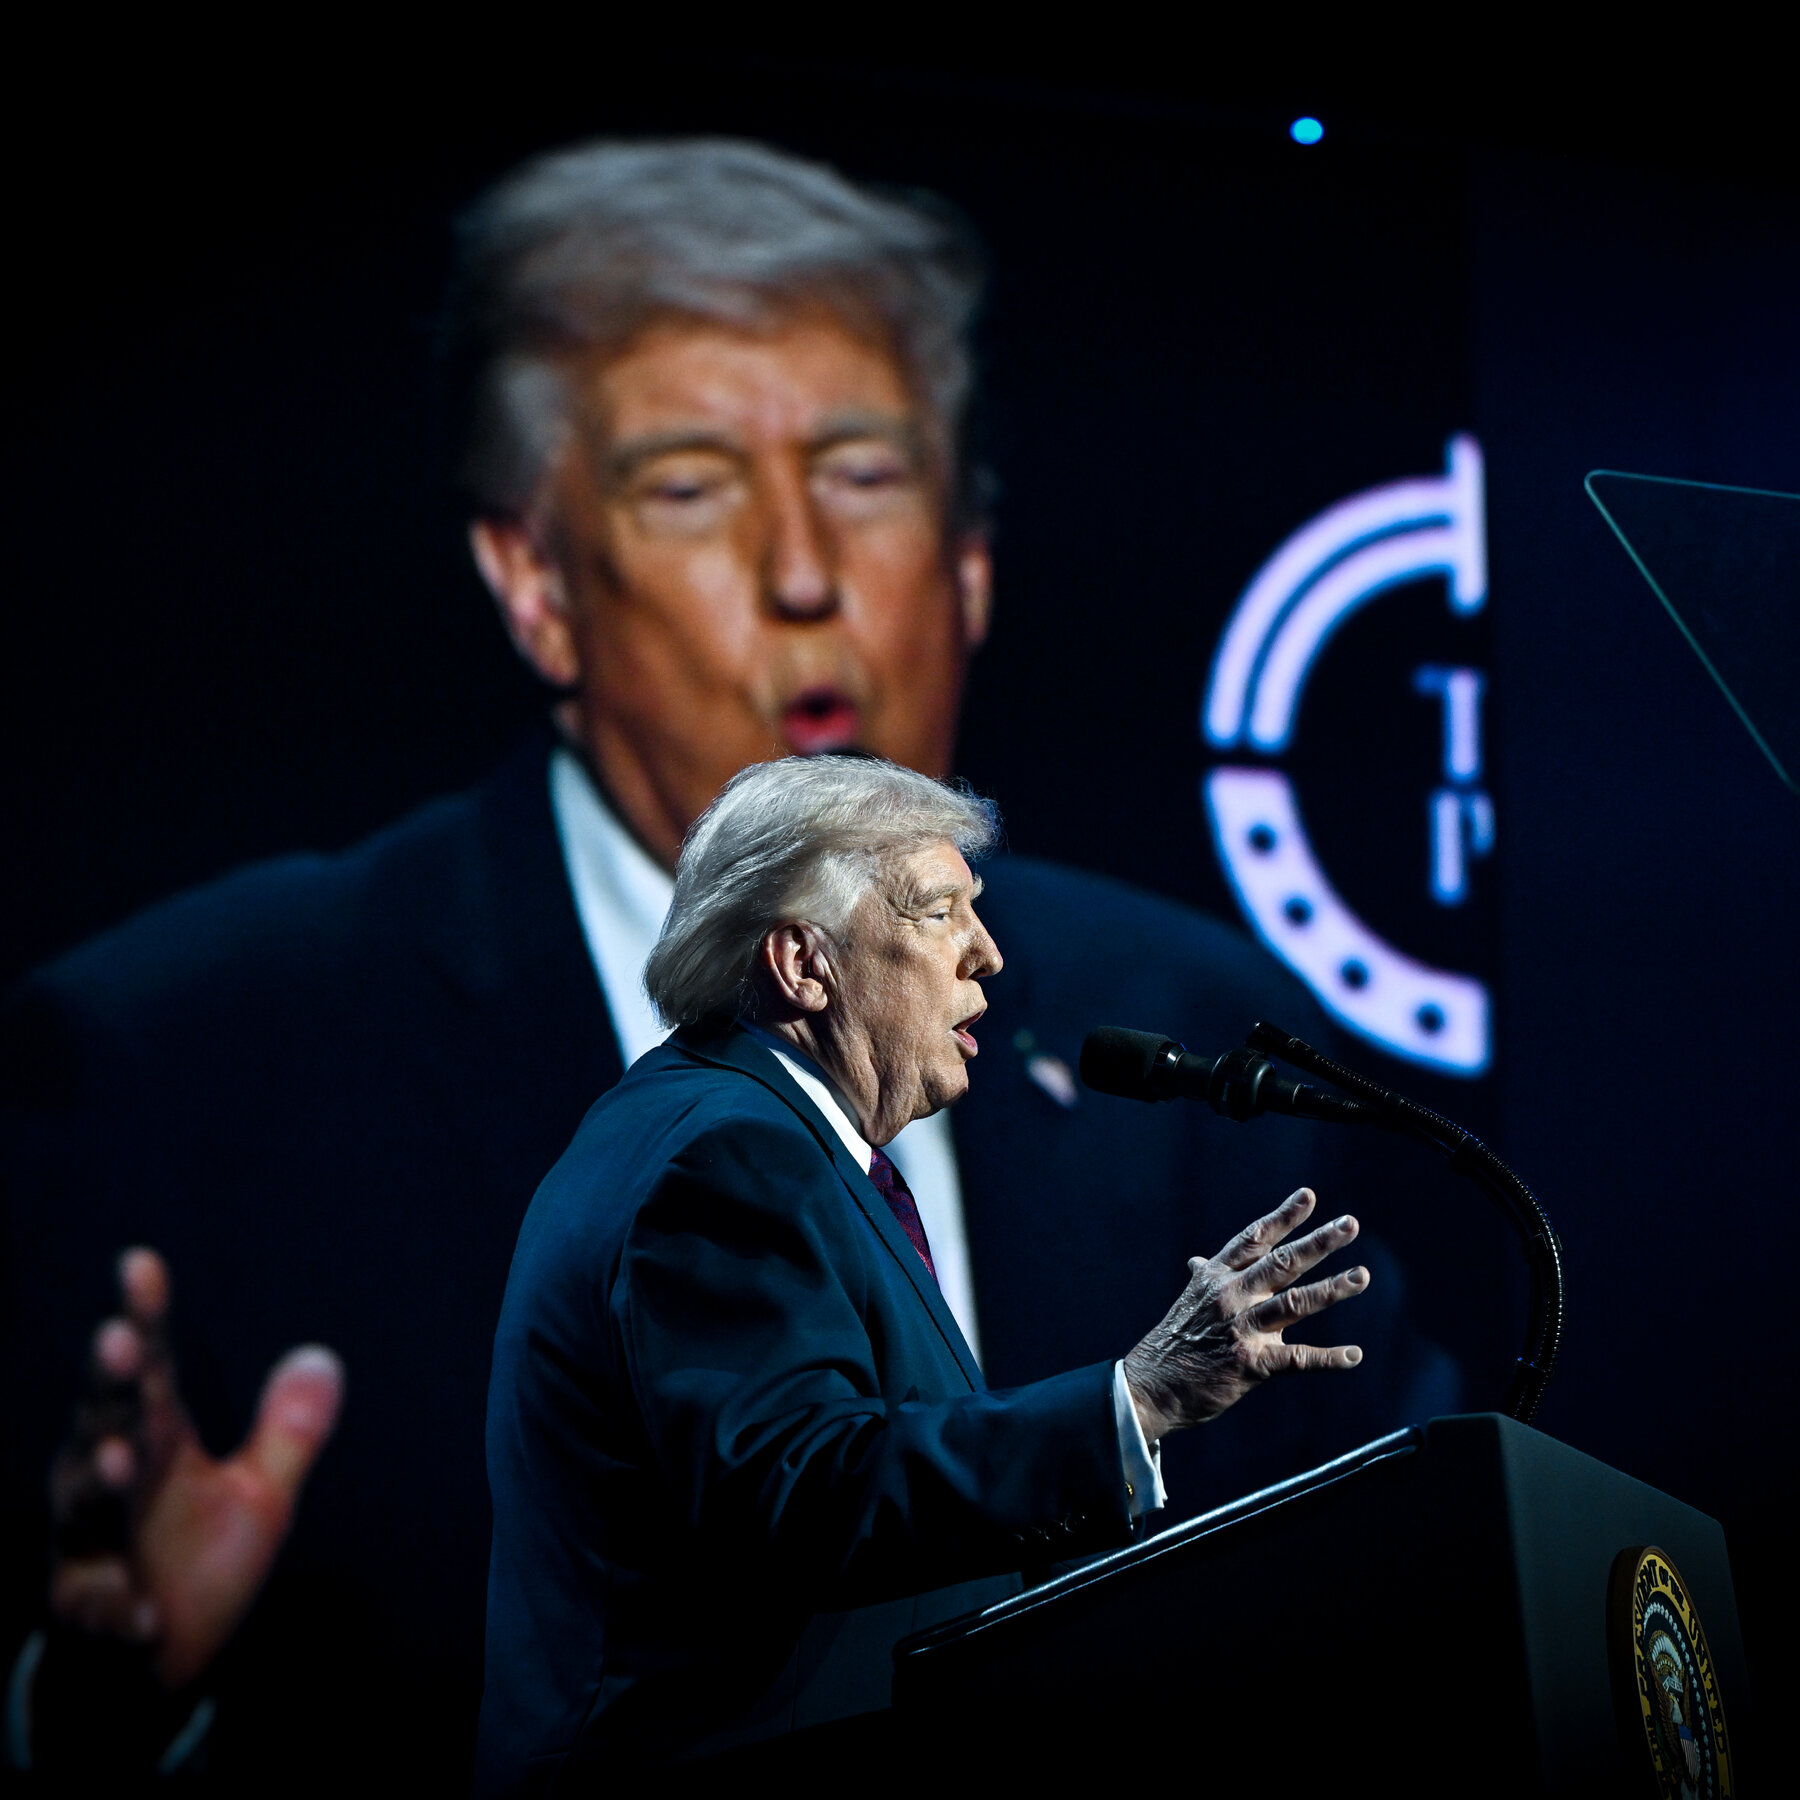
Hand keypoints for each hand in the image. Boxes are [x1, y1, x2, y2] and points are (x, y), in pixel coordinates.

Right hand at [48, 1248, 343, 1688]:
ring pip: (82, 1505)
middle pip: (106, 1422)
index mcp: (156, 1444)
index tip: (140, 1263)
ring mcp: (91, 1548)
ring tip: (122, 1459)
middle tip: (116, 1340)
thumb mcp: (259, 1497)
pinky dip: (116, 1609)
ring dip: (98, 1481)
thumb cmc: (194, 1569)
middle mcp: (113, 1483)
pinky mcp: (86, 1615)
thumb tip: (322, 1356)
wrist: (149, 1672)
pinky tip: (144, 1614)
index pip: (149, 1371)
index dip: (144, 1319)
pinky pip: (96, 1609)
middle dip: (109, 1385)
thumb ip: (289, 1431)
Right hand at [1123, 1189, 1366, 1441]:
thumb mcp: (1189, 1300)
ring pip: (1294, 1303)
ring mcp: (1241, 1329)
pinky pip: (1296, 1359)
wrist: (1153, 1385)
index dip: (1283, 1217)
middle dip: (1318, 1242)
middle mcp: (1230, 1296)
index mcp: (1217, 1276)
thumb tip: (1199, 1260)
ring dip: (1331, 1289)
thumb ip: (1205, 1277)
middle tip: (1350, 1224)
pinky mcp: (1250, 1364)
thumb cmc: (1176, 1341)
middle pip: (1281, 1262)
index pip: (1255, 1239)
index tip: (1309, 1196)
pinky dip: (1328, 1358)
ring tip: (1361, 1276)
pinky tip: (1354, 1355)